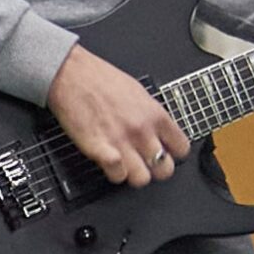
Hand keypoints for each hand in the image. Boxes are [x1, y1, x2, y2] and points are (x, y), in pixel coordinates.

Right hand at [46, 45, 190, 187]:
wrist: (71, 75)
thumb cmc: (99, 79)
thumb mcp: (138, 91)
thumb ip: (151, 114)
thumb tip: (159, 129)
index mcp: (155, 114)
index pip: (182, 147)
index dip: (174, 153)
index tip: (166, 153)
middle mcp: (142, 130)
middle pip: (165, 170)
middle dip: (156, 169)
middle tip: (145, 163)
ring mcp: (122, 142)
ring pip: (142, 179)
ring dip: (134, 174)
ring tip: (126, 165)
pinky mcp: (100, 150)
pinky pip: (117, 176)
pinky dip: (114, 174)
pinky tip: (110, 163)